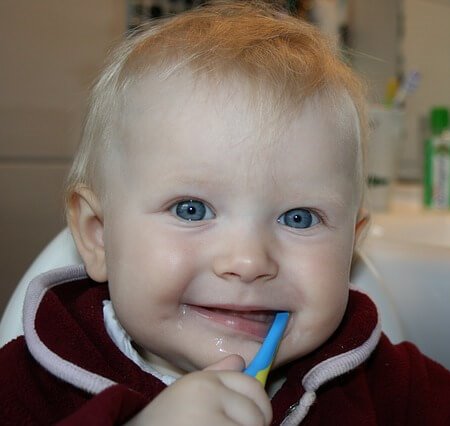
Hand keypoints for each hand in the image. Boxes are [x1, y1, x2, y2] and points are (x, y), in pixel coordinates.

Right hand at [127, 354, 271, 425]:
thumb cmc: (161, 422)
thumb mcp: (185, 394)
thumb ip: (214, 376)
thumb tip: (241, 361)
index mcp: (204, 381)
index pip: (252, 386)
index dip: (256, 405)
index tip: (247, 419)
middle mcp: (209, 394)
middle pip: (258, 411)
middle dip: (252, 425)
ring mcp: (211, 420)